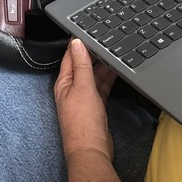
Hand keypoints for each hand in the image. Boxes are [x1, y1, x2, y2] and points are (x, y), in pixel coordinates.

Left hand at [54, 39, 117, 169]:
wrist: (91, 149)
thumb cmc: (82, 123)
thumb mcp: (83, 87)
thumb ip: (81, 65)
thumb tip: (76, 44)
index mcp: (64, 82)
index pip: (70, 57)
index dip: (79, 44)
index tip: (87, 32)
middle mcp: (72, 89)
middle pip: (84, 65)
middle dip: (94, 54)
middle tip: (106, 41)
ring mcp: (84, 98)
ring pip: (94, 76)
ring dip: (103, 66)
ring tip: (114, 53)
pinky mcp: (95, 106)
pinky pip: (102, 86)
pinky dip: (108, 79)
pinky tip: (116, 72)